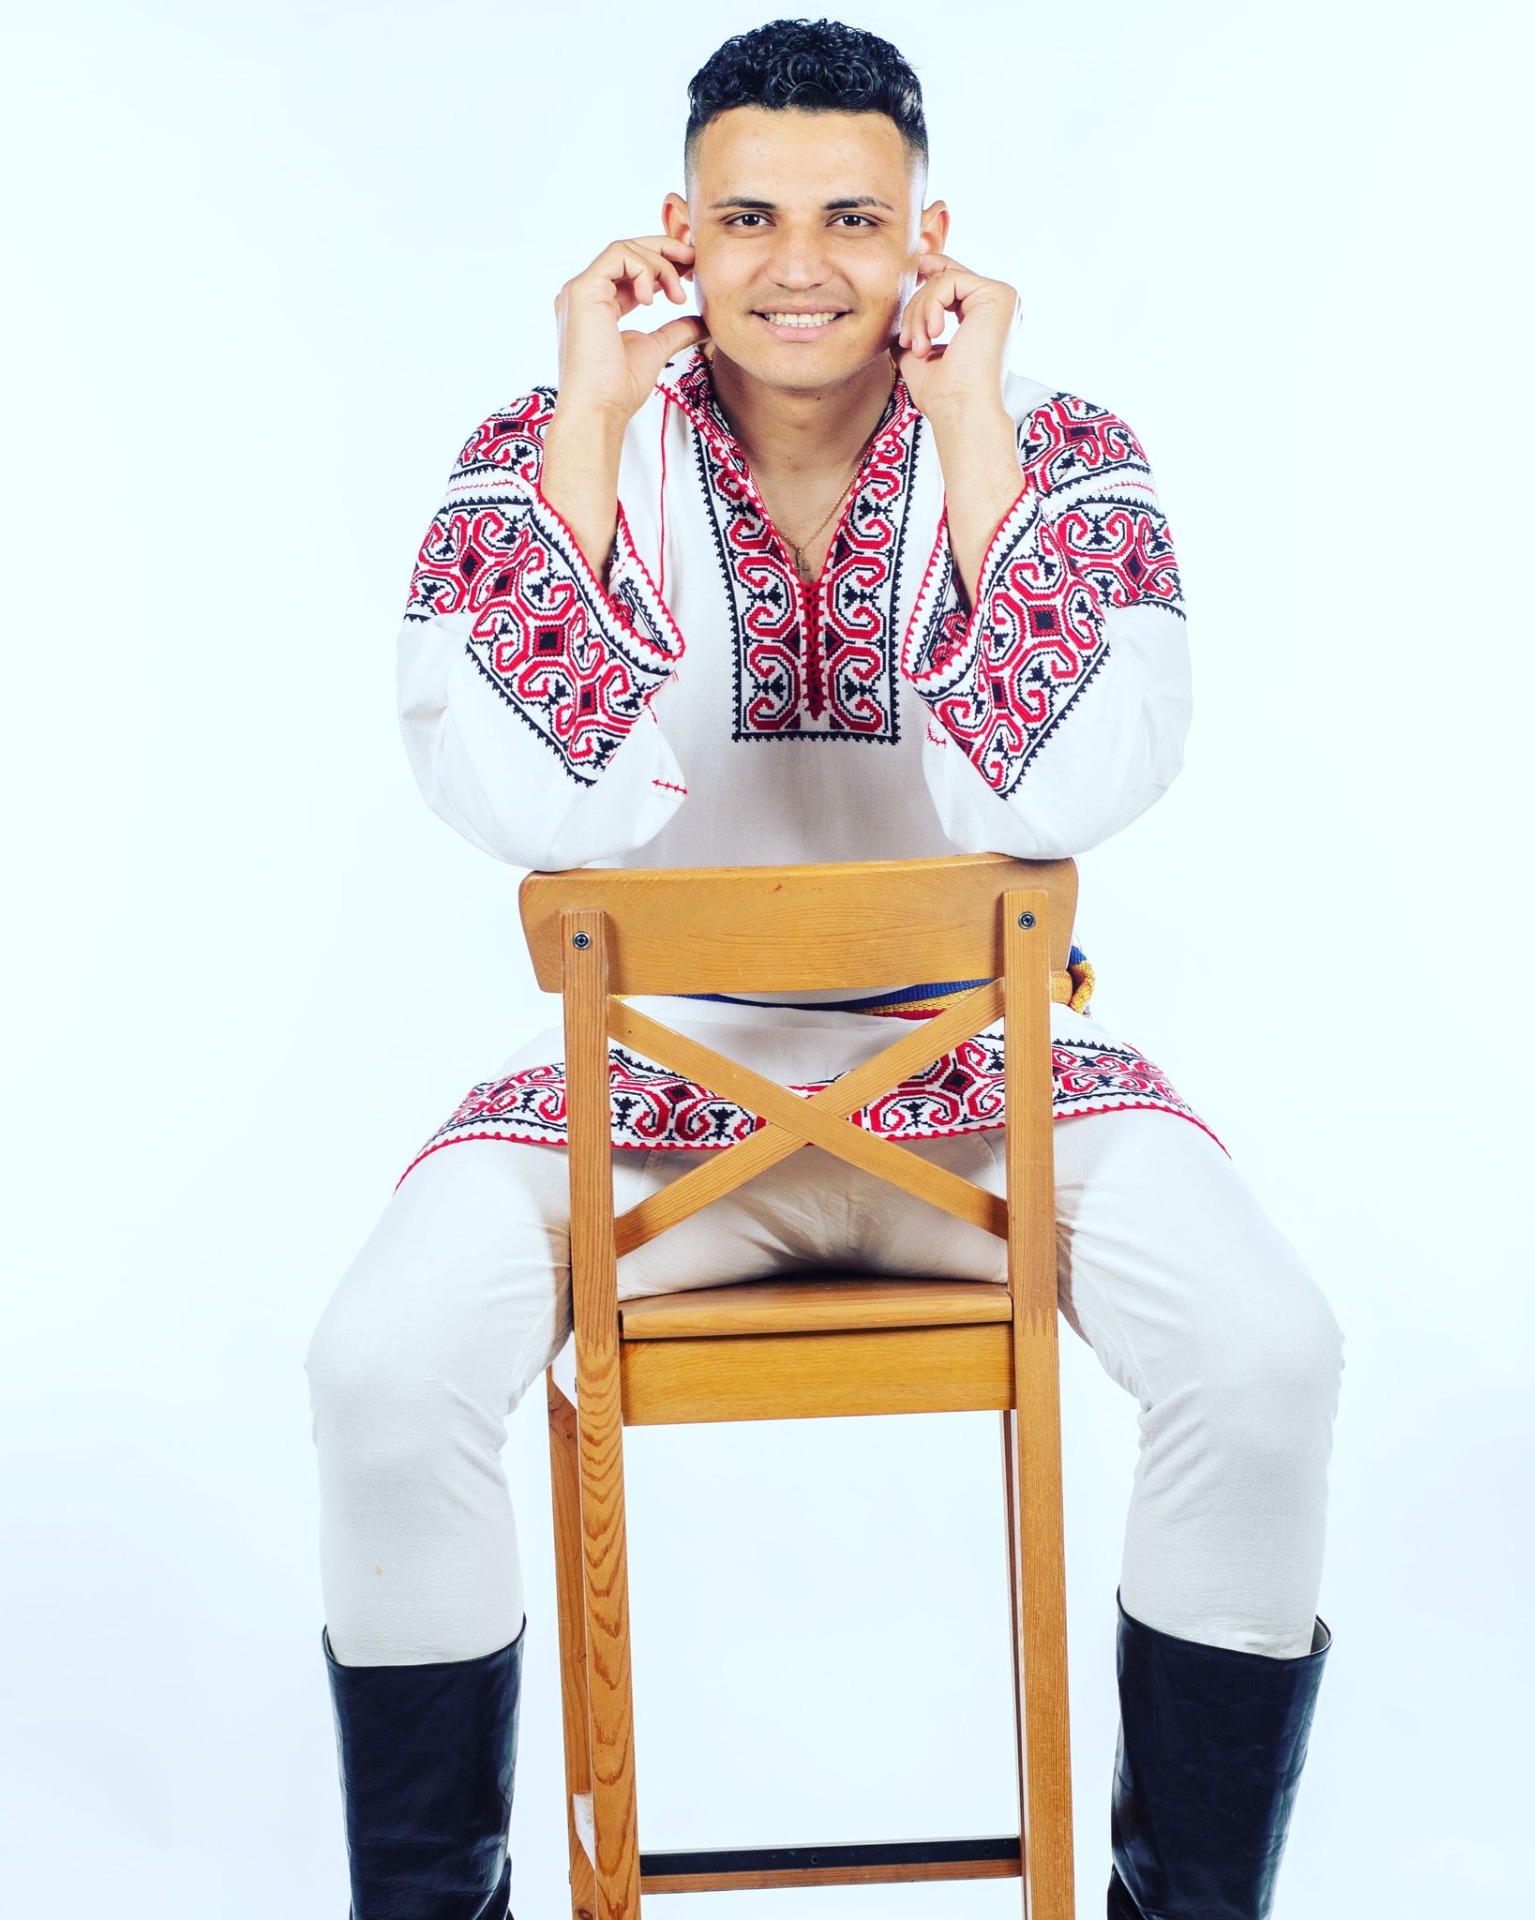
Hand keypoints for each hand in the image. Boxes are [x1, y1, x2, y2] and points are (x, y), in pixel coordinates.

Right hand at [553, 235, 709, 423]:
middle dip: (665, 251)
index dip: (663, 264)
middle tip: (694, 262)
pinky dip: (644, 269)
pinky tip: (655, 299)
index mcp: (598, 305)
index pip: (630, 270)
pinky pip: (618, 255)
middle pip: (627, 251)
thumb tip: (704, 322)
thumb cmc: (619, 389)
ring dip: (660, 265)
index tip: (691, 271)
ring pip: (624, 249)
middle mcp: (586, 293)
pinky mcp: (582, 290)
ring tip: (678, 296)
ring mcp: (581, 290)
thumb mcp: (656, 349)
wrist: (599, 409)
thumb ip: (677, 330)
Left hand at [893, 251, 1018, 424]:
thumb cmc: (941, 394)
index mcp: (985, 318)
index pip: (954, 283)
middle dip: (916, 307)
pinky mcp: (998, 295)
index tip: (916, 269)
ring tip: (919, 347)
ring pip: (944, 280)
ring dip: (919, 313)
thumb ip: (915, 329)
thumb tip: (900, 322)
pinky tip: (932, 335)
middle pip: (944, 280)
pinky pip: (949, 281)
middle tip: (907, 342)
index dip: (934, 270)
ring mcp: (1001, 298)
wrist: (959, 409)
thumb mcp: (919, 354)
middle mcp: (997, 305)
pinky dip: (930, 307)